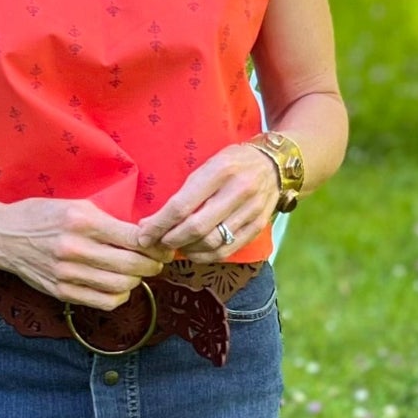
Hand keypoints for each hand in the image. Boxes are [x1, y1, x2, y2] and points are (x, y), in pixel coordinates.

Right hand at [0, 196, 169, 308]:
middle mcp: (75, 248)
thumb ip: (107, 220)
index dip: (156, 245)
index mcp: (82, 220)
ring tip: (136, 274)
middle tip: (157, 263)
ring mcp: (67, 273)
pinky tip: (118, 287)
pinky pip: (103, 302)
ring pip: (120, 286)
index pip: (134, 237)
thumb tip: (145, 235)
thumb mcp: (75, 206)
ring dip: (136, 281)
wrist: (2, 236)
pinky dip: (118, 296)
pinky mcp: (61, 291)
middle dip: (152, 265)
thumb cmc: (40, 216)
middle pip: (131, 264)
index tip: (162, 246)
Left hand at [136, 144, 278, 260]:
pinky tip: (193, 252)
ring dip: (187, 250)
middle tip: (157, 242)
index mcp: (220, 170)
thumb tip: (152, 221)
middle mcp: (239, 190)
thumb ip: (185, 190)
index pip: (182, 205)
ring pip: (212, 242)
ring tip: (174, 246)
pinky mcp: (259, 225)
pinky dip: (205, 256)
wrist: (274, 163)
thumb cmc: (232, 162)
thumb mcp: (208, 163)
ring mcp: (252, 210)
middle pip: (196, 228)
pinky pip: (227, 250)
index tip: (144, 234)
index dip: (159, 224)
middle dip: (170, 239)